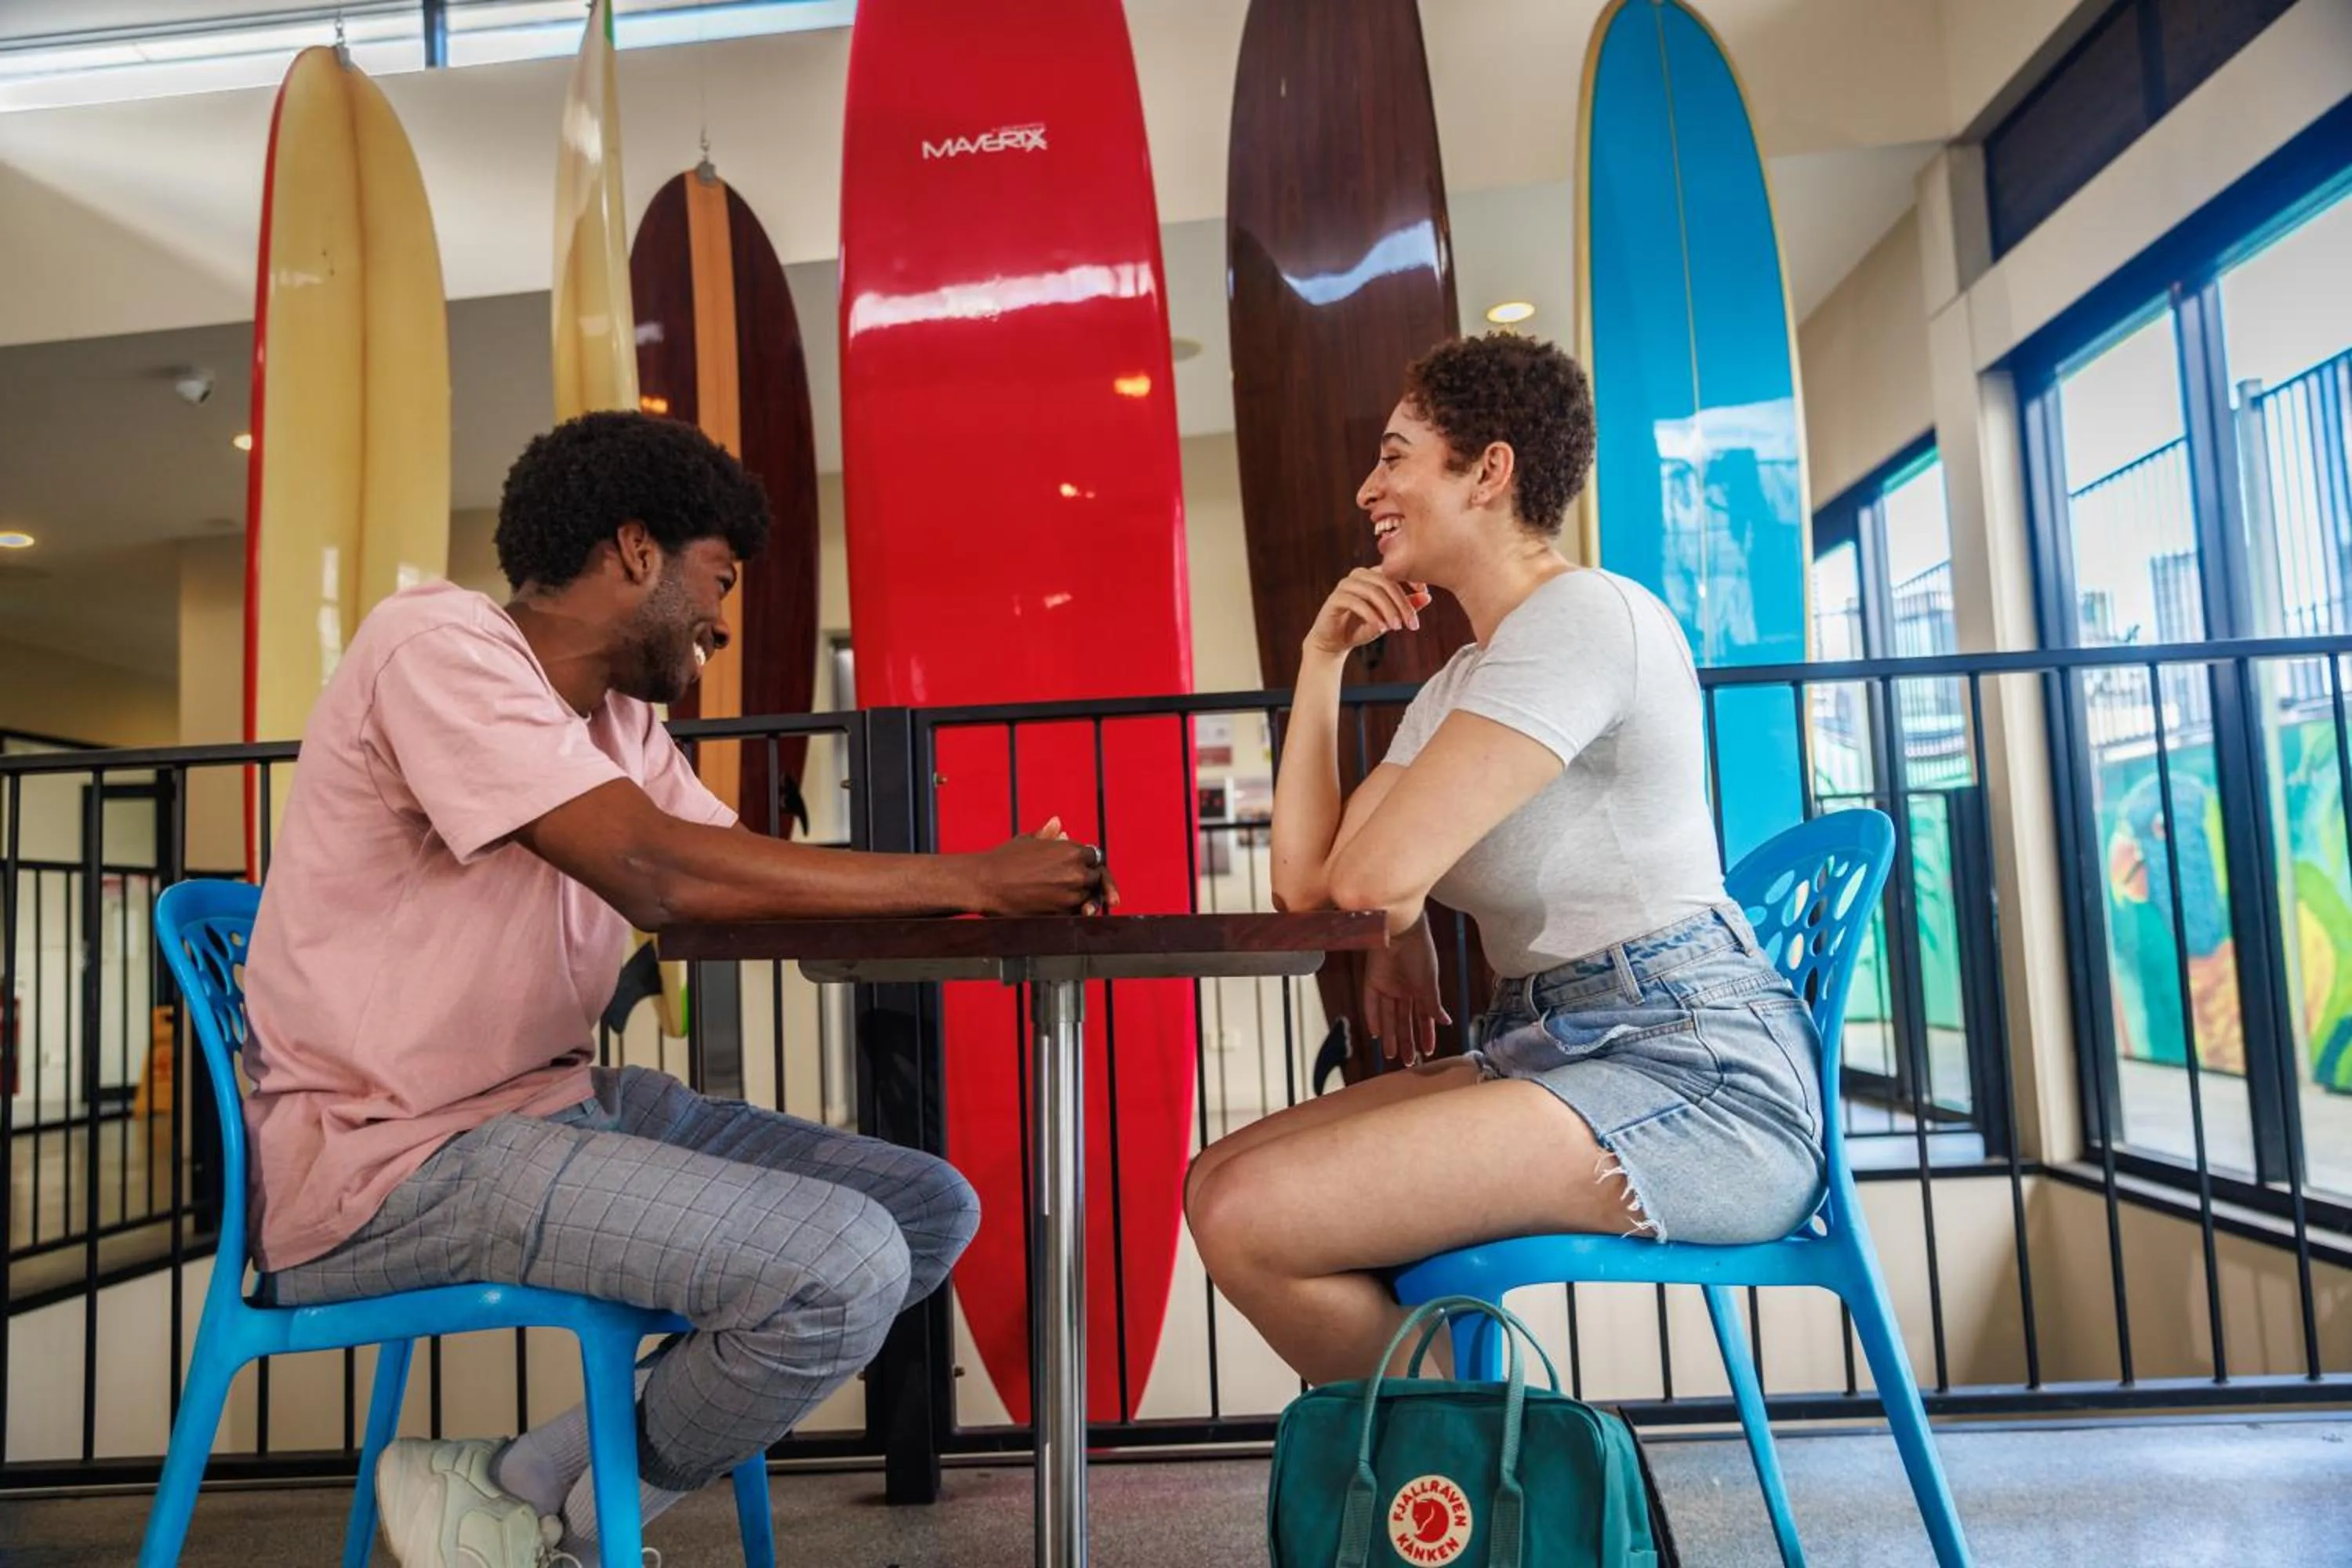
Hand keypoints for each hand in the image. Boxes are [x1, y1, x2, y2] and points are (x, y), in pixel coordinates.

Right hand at [964, 816, 1119, 916]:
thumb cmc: (1003, 860)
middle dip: (1088, 880)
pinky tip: (1055, 905)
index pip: (1095, 857)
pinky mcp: (1062, 914)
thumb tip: (1057, 822)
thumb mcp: (1027, 841)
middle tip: (1075, 884)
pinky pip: (1075, 913)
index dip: (1088, 862)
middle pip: (1096, 878)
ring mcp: (1071, 895)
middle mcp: (1077, 873)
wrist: (985, 884)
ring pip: (1088, 897)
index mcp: (1072, 851)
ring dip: (1081, 896)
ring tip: (1061, 894)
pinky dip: (1070, 910)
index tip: (1082, 866)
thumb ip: (1047, 835)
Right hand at [1303, 569, 1433, 657]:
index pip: (1394, 570)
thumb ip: (1406, 606)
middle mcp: (1358, 575)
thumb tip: (1428, 597)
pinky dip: (1371, 616)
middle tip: (1412, 623)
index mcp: (1372, 575)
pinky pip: (1356, 603)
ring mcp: (1345, 585)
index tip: (1424, 591)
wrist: (1334, 643)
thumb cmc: (1362, 627)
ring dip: (1388, 610)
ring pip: (1372, 591)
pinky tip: (1381, 628)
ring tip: (1397, 627)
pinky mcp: (1335, 599)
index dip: (1410, 578)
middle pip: (1386, 582)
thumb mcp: (1388, 618)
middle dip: (1402, 603)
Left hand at [1363, 916, 1450, 1066]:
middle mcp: (1404, 989)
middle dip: (1407, 1041)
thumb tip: (1446, 1023)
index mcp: (1421, 988)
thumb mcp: (1430, 982)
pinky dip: (1373, 1018)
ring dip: (1389, 1035)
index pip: (1423, 1017)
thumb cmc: (1421, 952)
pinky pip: (1371, 1003)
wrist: (1402, 929)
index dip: (1425, 1034)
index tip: (1428, 1051)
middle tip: (1409, 1062)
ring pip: (1388, 1016)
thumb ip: (1434, 1004)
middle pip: (1404, 1020)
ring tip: (1391, 1056)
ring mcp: (1387, 985)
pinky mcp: (1372, 980)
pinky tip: (1375, 1034)